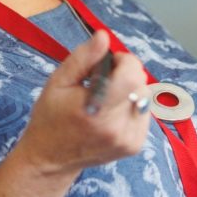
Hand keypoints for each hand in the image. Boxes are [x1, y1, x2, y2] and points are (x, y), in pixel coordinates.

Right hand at [15, 30, 151, 176]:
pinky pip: (144, 113)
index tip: (108, 63)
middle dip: (126, 75)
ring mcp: (129, 139)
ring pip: (145, 97)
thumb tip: (104, 36)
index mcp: (96, 110)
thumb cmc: (51, 118)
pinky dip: (132, 107)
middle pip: (141, 84)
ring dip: (130, 91)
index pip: (132, 75)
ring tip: (105, 99)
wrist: (51, 159)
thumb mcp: (58, 82)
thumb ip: (83, 58)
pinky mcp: (134, 145)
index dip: (124, 61)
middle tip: (101, 82)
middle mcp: (117, 127)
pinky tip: (111, 113)